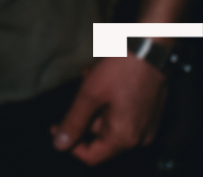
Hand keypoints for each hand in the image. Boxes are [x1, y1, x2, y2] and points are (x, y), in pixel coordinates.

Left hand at [51, 54, 167, 164]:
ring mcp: (145, 127)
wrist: (151, 49)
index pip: (92, 156)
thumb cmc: (120, 70)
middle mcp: (138, 139)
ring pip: (108, 122)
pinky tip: (101, 77)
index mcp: (124, 138)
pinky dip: (107, 100)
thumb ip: (74, 121)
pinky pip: (121, 114)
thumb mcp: (90, 94)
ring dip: (94, 102)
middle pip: (99, 138)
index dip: (70, 144)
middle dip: (84, 114)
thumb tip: (59, 145)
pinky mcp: (147, 115)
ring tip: (90, 77)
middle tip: (79, 90)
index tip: (54, 127)